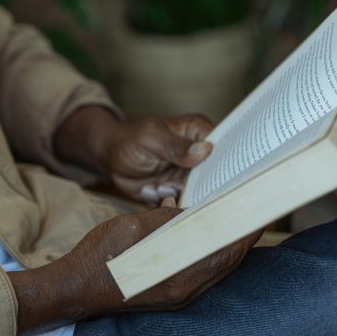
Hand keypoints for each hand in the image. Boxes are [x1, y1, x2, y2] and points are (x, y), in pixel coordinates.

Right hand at [8, 199, 260, 330]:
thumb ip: (168, 219)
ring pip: (216, 268)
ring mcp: (179, 295)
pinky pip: (203, 273)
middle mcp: (185, 290)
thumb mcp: (135, 226)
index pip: (225, 251)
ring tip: (238, 221)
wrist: (77, 287)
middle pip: (226, 261)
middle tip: (254, 211)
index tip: (259, 210)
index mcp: (179, 274)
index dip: (245, 230)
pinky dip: (212, 254)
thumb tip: (192, 209)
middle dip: (242, 236)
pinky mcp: (172, 295)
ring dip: (229, 245)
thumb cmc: (101, 256)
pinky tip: (210, 239)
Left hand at [55, 106, 214, 203]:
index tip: (213, 174)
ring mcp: (191, 174)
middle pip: (217, 175)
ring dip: (177, 194)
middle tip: (176, 184)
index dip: (226, 162)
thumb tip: (206, 150)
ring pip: (201, 193)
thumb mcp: (151, 138)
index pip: (224, 147)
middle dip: (198, 185)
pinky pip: (184, 203)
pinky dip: (168, 202)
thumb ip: (177, 146)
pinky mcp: (180, 191)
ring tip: (158, 185)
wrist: (110, 158)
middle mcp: (200, 154)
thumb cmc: (129, 139)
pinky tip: (152, 190)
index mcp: (198, 132)